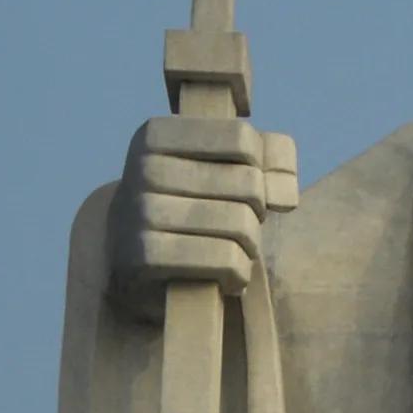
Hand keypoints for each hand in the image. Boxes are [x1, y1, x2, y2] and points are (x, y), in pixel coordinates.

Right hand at [105, 114, 299, 320]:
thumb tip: (286, 188)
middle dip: (258, 212)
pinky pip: (225, 259)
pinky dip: (238, 274)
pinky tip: (227, 278)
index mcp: (158, 134)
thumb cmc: (182, 207)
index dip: (260, 170)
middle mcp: (146, 168)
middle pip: (248, 184)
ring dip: (251, 247)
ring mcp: (143, 212)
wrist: (125, 259)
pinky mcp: (147, 255)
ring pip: (241, 224)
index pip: (242, 139)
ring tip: (237, 253)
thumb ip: (260, 157)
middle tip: (243, 226)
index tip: (245, 187)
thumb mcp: (211, 168)